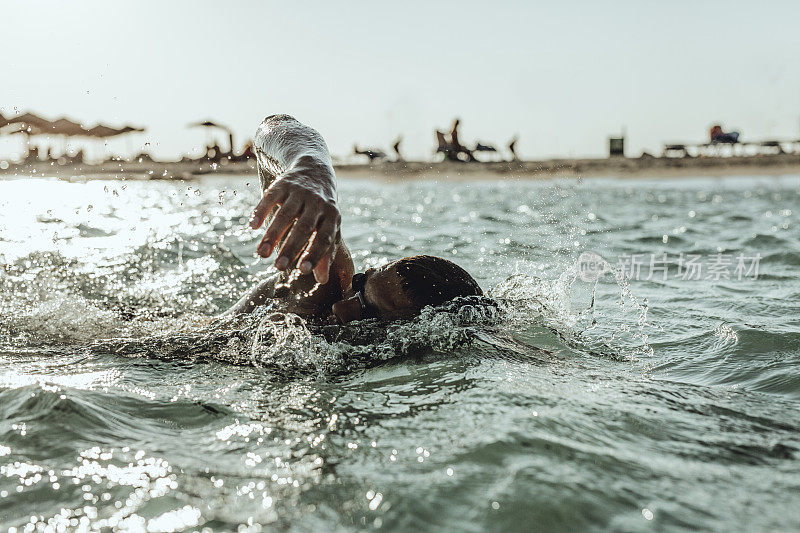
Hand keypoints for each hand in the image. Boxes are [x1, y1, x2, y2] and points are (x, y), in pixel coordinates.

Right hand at [249, 170, 340, 284]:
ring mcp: (300, 192)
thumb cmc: (322, 210)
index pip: (324, 238)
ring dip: (273, 235)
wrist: (314, 171)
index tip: (303, 270)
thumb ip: (325, 253)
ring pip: (286, 214)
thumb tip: (322, 281)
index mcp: (332, 216)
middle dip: (291, 248)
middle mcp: (318, 203)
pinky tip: (253, 227)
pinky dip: (261, 211)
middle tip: (279, 267)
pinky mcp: (284, 184)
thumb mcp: (328, 228)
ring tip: (261, 254)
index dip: (315, 254)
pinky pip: (271, 197)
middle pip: (304, 227)